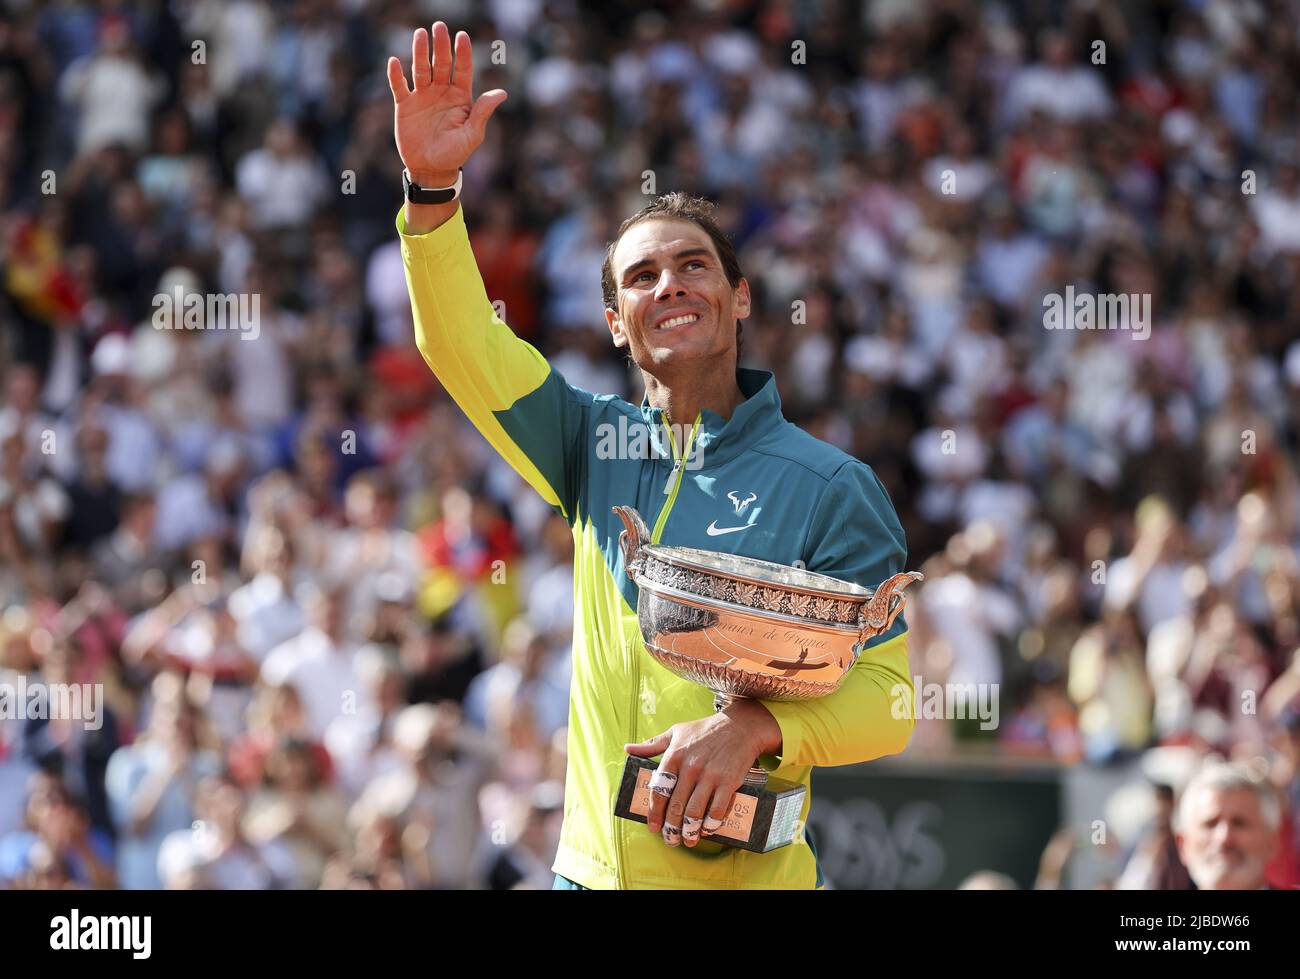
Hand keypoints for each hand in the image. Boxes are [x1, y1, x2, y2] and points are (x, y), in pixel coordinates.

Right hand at [386, 22, 506, 185]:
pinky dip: (396, 75)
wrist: (431, 170)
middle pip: (441, 64)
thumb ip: (482, 113)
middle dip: (440, 46)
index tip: (462, 36)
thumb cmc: (455, 154)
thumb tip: (502, 94)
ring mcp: (422, 96)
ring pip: (420, 69)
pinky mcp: (404, 105)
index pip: (463, 69)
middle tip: (439, 27)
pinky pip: (399, 86)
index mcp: (460, 97)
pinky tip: (394, 62)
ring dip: (419, 52)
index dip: (463, 53)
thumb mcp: (472, 135)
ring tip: (419, 34)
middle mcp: (441, 92)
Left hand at [625, 700, 780, 847]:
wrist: (740, 726)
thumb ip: (652, 744)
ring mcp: (710, 775)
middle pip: (676, 805)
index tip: (653, 827)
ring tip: (687, 840)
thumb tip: (628, 749)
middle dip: (671, 828)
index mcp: (674, 755)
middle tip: (670, 840)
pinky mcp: (729, 781)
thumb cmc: (705, 730)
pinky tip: (707, 830)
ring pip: (695, 811)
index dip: (654, 812)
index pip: (659, 790)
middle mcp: (690, 767)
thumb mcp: (676, 732)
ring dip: (690, 830)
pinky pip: (717, 809)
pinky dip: (711, 824)